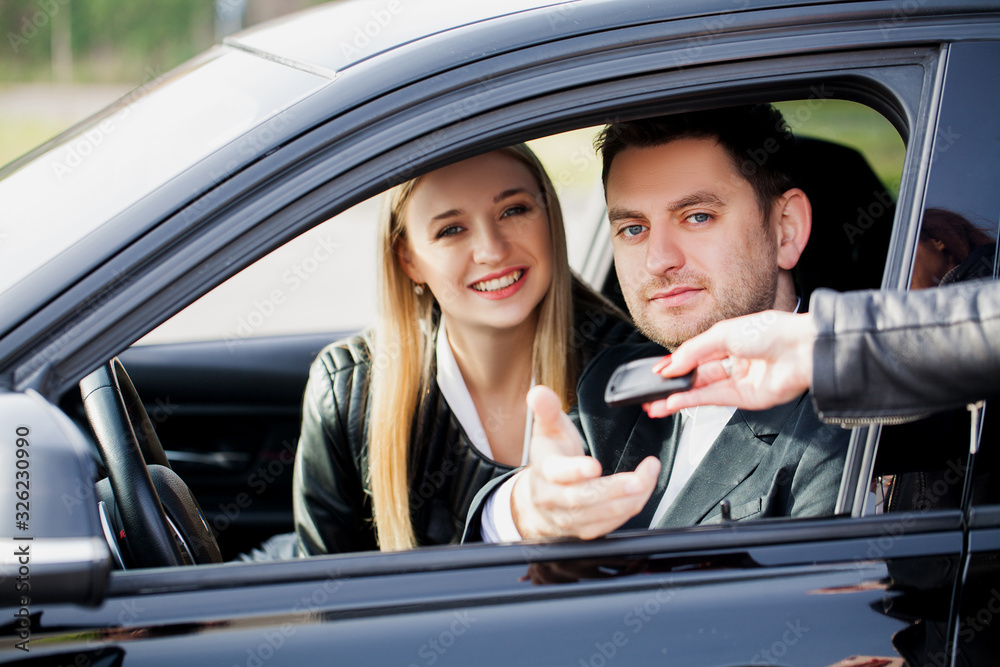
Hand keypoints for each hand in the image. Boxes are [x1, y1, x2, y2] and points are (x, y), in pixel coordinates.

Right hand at [511, 386, 659, 539]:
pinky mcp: (585, 531)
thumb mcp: (546, 431)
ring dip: (629, 499)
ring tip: (648, 477)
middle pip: (583, 499)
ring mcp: (569, 519)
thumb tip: (538, 392)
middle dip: (615, 489)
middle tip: (640, 478)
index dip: (575, 471)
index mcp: (545, 471)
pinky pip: (610, 525)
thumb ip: (546, 410)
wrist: (535, 500)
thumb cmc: (548, 459)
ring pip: (600, 514)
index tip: (594, 465)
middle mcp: (554, 499)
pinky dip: (630, 508)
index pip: (557, 473)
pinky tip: (642, 490)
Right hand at [643, 310, 815, 416]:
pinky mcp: (745, 399)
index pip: (695, 355)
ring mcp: (738, 381)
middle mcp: (733, 361)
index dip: (675, 364)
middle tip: (651, 392)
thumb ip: (692, 351)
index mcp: (729, 340)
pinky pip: (712, 400)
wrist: (801, 350)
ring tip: (655, 403)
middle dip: (672, 384)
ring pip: (701, 390)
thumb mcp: (722, 333)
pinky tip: (673, 402)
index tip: (656, 372)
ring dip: (677, 397)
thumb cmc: (771, 332)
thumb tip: (670, 365)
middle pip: (696, 375)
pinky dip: (691, 401)